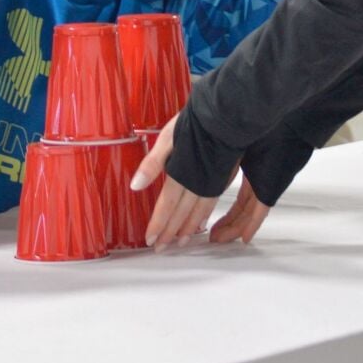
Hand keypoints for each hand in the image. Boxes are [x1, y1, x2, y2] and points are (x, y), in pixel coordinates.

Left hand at [131, 115, 270, 248]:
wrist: (226, 113)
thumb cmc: (195, 123)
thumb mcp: (166, 139)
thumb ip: (151, 164)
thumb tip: (135, 186)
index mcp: (181, 174)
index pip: (166, 206)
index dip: (159, 224)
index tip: (151, 240)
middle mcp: (197, 182)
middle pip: (182, 214)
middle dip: (171, 232)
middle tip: (162, 248)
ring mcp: (211, 181)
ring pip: (198, 212)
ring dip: (188, 228)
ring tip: (180, 242)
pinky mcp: (221, 177)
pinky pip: (211, 203)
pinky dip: (203, 216)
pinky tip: (200, 223)